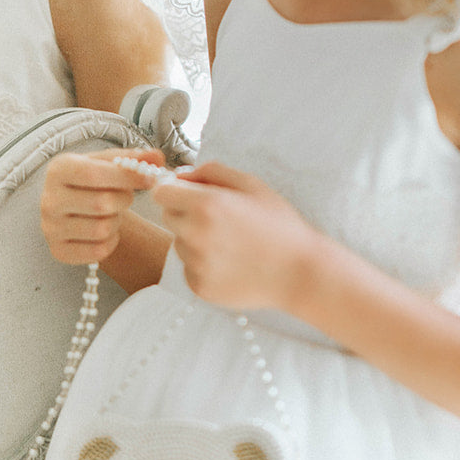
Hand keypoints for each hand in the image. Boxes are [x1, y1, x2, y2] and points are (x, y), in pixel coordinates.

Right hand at [40, 147, 164, 263]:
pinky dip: (110, 242)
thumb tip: (157, 157)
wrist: (74, 207)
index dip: (126, 177)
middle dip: (123, 200)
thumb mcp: (109, 163)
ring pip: (102, 229)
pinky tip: (105, 231)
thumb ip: (133, 158)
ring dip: (116, 221)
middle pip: (101, 203)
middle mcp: (48, 199)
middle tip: (124, 196)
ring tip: (111, 213)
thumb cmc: (93, 181)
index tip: (149, 178)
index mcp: (58, 169)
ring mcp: (50, 228)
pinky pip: (98, 251)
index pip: (94, 175)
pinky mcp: (58, 251)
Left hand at [152, 161, 314, 309]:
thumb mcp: (251, 185)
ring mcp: (197, 264)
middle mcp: (196, 234)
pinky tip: (231, 262)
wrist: (299, 272)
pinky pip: (189, 268)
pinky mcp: (200, 287)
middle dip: (184, 212)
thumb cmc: (279, 224)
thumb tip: (180, 175)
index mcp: (207, 204)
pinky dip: (203, 264)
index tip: (187, 193)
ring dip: (194, 239)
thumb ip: (211, 171)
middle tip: (218, 218)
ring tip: (230, 243)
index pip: (161, 192)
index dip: (172, 189)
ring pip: (178, 243)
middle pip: (167, 216)